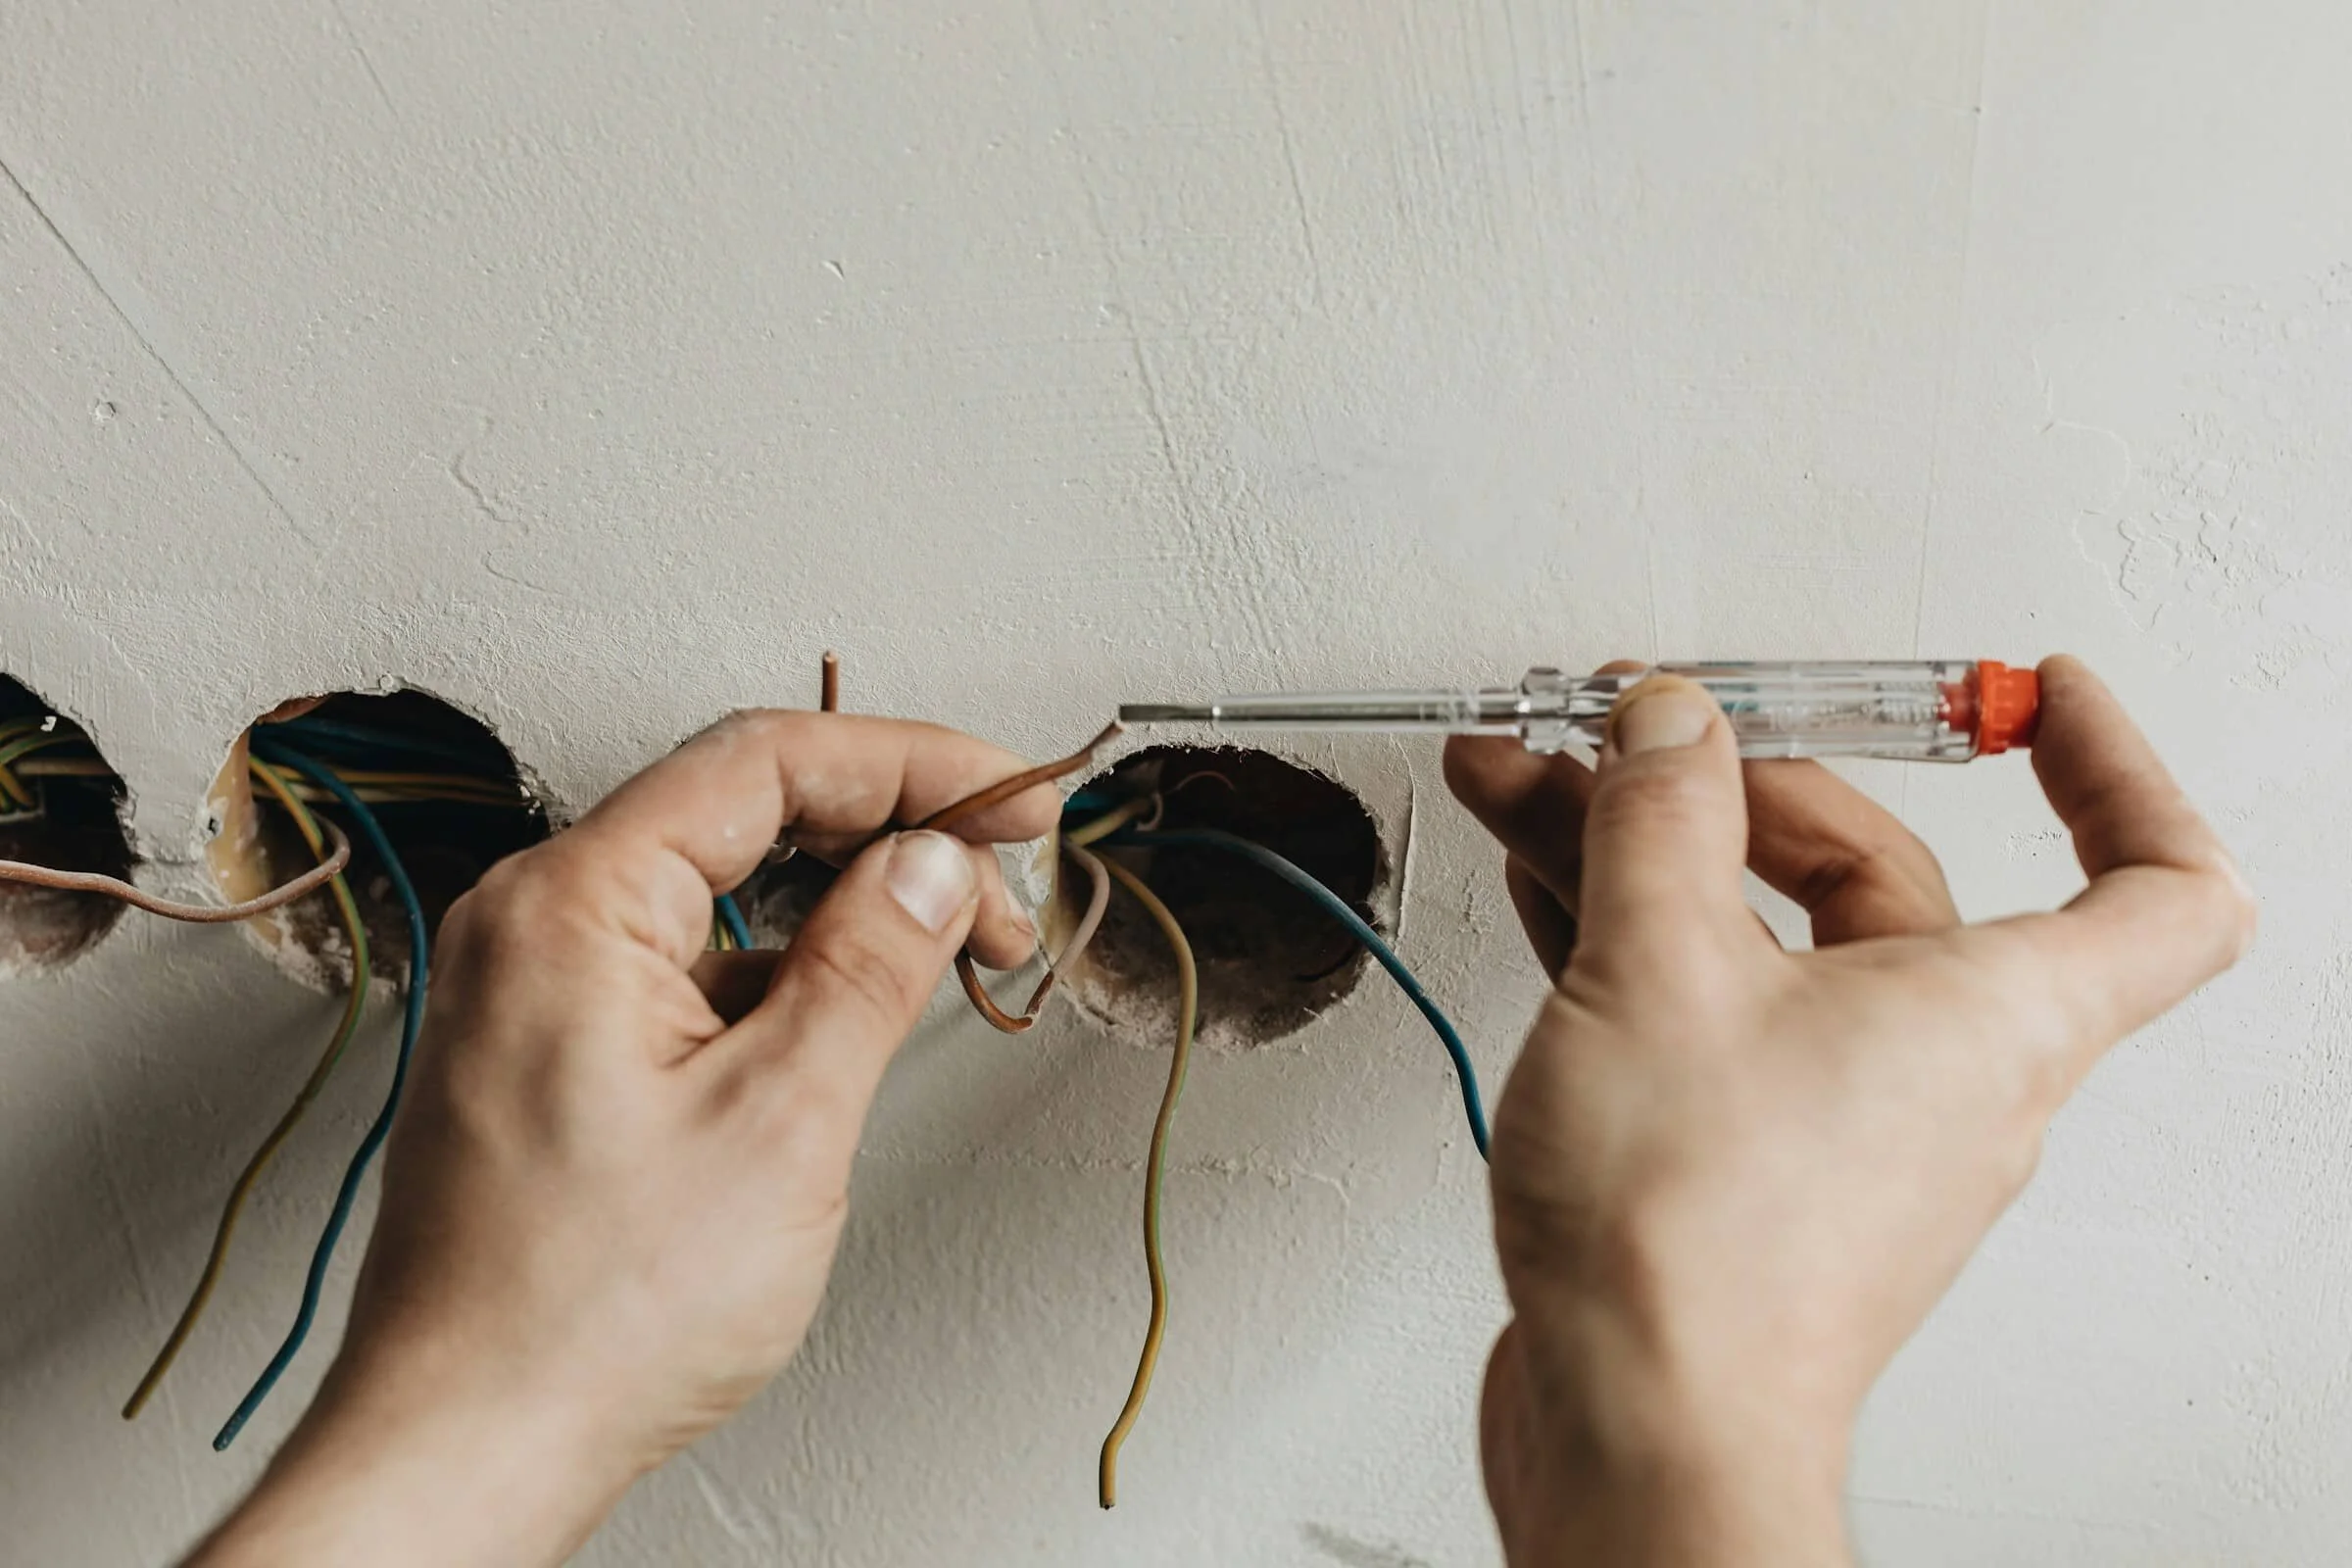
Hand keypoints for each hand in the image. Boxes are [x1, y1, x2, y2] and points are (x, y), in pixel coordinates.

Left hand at [188, 712, 1059, 1567]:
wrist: (470, 1448)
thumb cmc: (586, 1316)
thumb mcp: (781, 1121)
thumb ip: (869, 965)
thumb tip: (933, 865)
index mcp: (570, 905)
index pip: (766, 761)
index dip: (914, 762)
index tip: (1011, 794)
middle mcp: (532, 923)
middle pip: (739, 807)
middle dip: (888, 830)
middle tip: (1000, 877)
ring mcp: (532, 986)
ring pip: (715, 887)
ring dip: (839, 902)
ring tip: (945, 950)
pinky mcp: (548, 1048)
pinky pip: (681, 959)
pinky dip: (779, 968)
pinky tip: (845, 1019)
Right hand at [1444, 657, 2254, 1567]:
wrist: (1636, 1431)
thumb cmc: (1697, 1251)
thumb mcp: (1662, 966)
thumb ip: (1666, 816)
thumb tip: (1673, 722)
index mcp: (1995, 1008)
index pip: (2161, 880)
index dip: (2114, 767)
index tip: (2035, 695)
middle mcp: (1945, 1067)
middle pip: (1883, 871)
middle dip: (1742, 778)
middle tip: (1631, 726)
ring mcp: (1845, 1120)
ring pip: (1773, 937)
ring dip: (1656, 848)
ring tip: (1536, 781)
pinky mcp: (1755, 1163)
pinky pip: (1718, 1005)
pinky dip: (1640, 932)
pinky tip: (1545, 882)